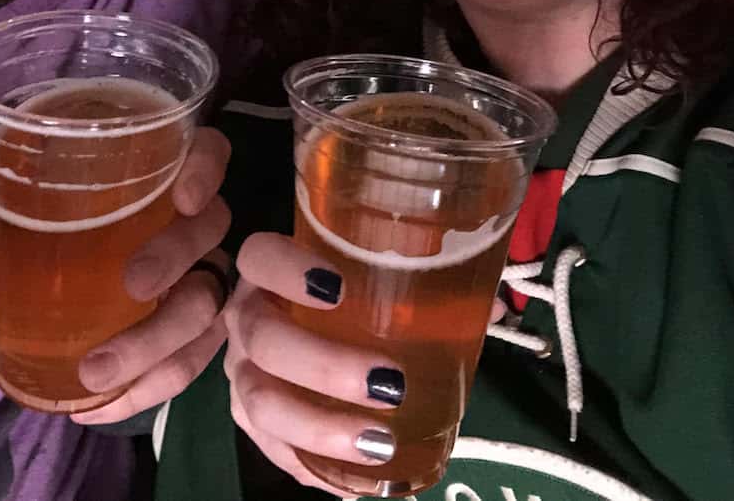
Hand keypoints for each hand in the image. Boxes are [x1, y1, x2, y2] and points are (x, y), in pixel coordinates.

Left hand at [0, 126, 231, 423]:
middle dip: (176, 258)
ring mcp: (207, 275)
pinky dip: (142, 390)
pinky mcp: (198, 332)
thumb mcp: (45, 194)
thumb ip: (14, 184)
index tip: (182, 198)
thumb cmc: (78, 213)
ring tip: (97, 373)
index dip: (206, 171)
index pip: (211, 153)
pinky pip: (187, 362)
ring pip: (207, 304)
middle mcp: (201, 218)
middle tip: (134, 285)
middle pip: (211, 228)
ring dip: (157, 343)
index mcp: (173, 171)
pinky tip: (94, 407)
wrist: (90, 265)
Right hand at [224, 233, 402, 495]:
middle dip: (324, 366)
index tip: (338, 288)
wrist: (290, 317)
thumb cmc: (344, 286)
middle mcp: (245, 317)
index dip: (288, 270)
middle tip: (389, 383)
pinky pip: (273, 449)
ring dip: (320, 426)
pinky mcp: (248, 418)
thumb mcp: (367, 270)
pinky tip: (357, 482)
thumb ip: (423, 278)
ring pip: (261, 402)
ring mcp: (241, 371)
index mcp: (267, 269)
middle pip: (263, 339)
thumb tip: (493, 306)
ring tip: (379, 441)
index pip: (260, 256)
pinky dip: (315, 467)